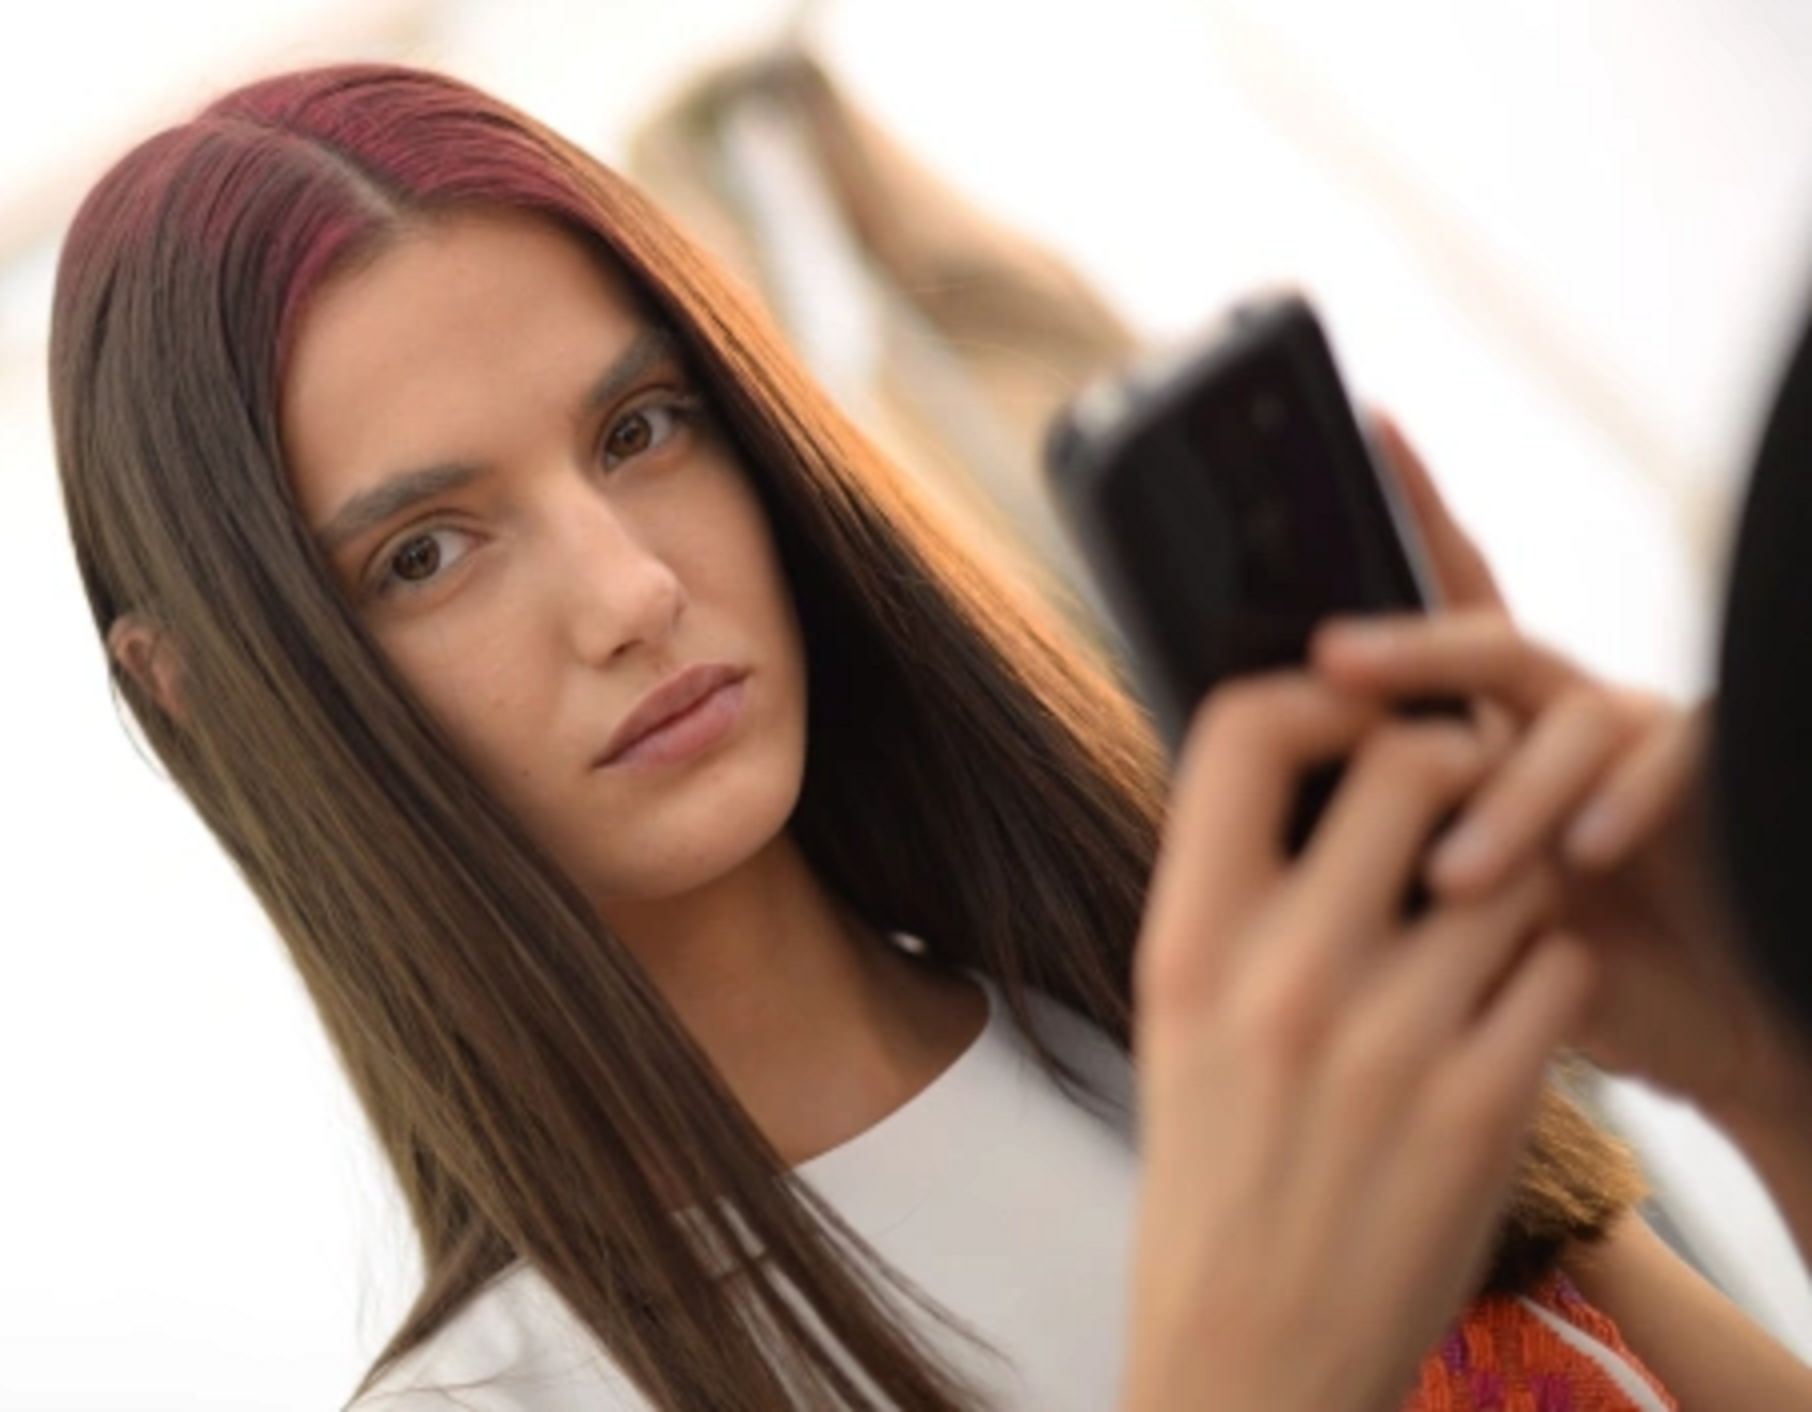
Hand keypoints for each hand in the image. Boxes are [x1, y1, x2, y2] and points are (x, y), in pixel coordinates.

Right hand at [1124, 673, 1593, 1411]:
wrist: (1247, 1347)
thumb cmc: (1212, 1171)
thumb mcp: (1173, 1015)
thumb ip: (1229, 892)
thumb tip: (1306, 765)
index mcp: (1185, 943)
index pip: (1244, 729)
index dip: (1313, 695)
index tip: (1345, 720)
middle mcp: (1281, 978)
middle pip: (1410, 763)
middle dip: (1451, 758)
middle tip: (1457, 791)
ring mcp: (1389, 1041)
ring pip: (1512, 861)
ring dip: (1516, 865)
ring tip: (1485, 908)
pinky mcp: (1482, 1107)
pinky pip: (1559, 963)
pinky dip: (1550, 962)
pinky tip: (1511, 996)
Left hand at [1313, 416, 1801, 1115]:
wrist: (1687, 1016)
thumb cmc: (1534, 948)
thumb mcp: (1433, 884)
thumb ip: (1371, 818)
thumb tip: (1249, 773)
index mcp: (1484, 715)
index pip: (1444, 594)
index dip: (1414, 505)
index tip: (1369, 420)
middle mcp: (1554, 701)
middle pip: (1486, 639)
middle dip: (1410, 647)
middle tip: (1334, 659)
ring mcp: (1632, 731)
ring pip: (1563, 713)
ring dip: (1505, 791)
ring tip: (1452, 870)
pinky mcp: (1707, 775)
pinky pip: (1662, 761)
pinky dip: (1617, 807)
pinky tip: (1582, 858)